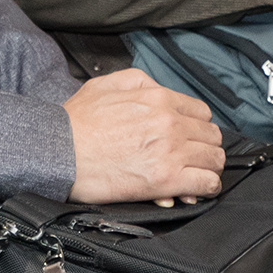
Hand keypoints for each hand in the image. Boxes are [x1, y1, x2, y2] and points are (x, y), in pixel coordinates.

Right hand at [63, 68, 224, 204]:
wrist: (58, 152)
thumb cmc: (75, 123)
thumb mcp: (105, 84)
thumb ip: (138, 81)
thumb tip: (158, 90)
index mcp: (158, 98)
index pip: (201, 113)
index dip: (196, 126)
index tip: (189, 137)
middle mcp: (170, 123)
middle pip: (212, 137)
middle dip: (204, 147)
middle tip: (191, 157)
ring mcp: (170, 152)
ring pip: (214, 160)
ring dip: (207, 167)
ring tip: (194, 174)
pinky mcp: (165, 180)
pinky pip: (206, 184)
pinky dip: (205, 188)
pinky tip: (194, 191)